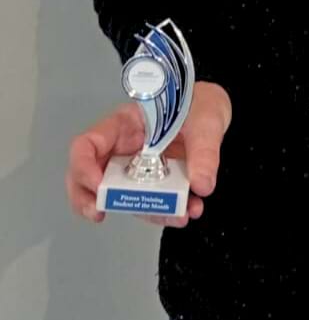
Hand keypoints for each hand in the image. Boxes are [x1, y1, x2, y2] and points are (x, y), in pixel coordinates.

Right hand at [66, 81, 231, 229]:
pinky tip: (189, 211)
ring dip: (146, 211)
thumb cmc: (199, 104)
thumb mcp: (204, 121)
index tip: (98, 187)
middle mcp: (124, 149)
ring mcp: (137, 169)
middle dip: (90, 199)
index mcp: (125, 124)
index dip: (83, 166)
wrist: (215, 112)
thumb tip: (202, 186)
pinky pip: (151, 203)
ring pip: (124, 197)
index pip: (88, 144)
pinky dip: (167, 212)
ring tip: (179, 215)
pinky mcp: (155, 183)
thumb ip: (204, 151)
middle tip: (99, 215)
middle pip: (90, 177)